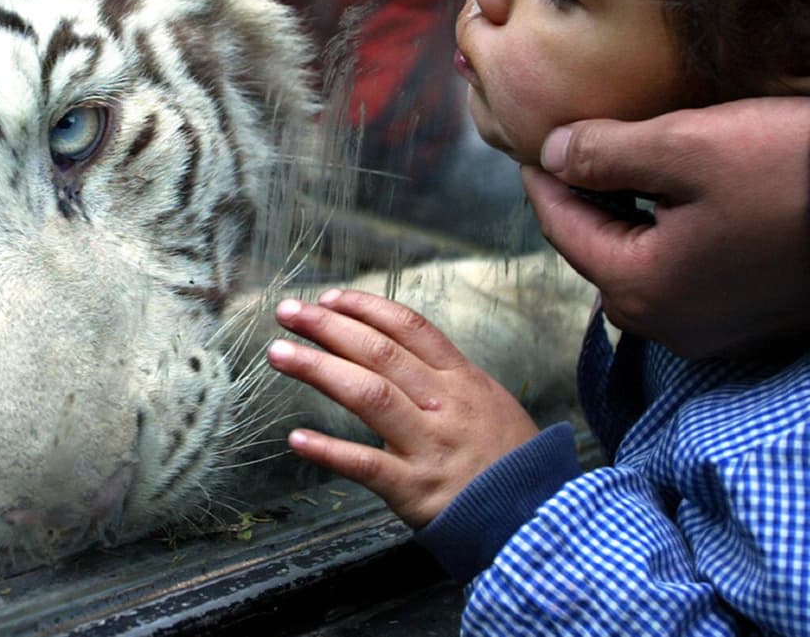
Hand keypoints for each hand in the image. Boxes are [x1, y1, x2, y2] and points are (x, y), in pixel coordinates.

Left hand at [268, 290, 537, 527]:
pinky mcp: (415, 489)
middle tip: (287, 312)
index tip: (328, 298)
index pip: (408, 328)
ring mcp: (428, 445)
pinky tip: (296, 439)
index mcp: (462, 379)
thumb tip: (397, 345)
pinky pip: (366, 465)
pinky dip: (329, 450)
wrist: (539, 520)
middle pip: (379, 352)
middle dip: (327, 327)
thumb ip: (445, 375)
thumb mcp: (490, 402)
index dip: (364, 308)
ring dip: (317, 370)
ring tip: (278, 353)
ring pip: (367, 395)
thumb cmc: (510, 461)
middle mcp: (443, 404)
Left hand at [521, 98, 809, 357]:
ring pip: (638, 263)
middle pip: (598, 251)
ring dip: (622, 217)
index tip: (531, 147)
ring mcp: (712, 329)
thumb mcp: (687, 147)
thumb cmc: (794, 173)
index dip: (544, 183)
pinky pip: (681, 273)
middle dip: (581, 201)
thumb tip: (552, 154)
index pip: (564, 230)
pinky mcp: (748, 318)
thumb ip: (605, 154)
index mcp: (640, 288)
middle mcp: (668, 324)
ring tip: (615, 167)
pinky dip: (663, 235)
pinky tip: (671, 197)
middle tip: (568, 152)